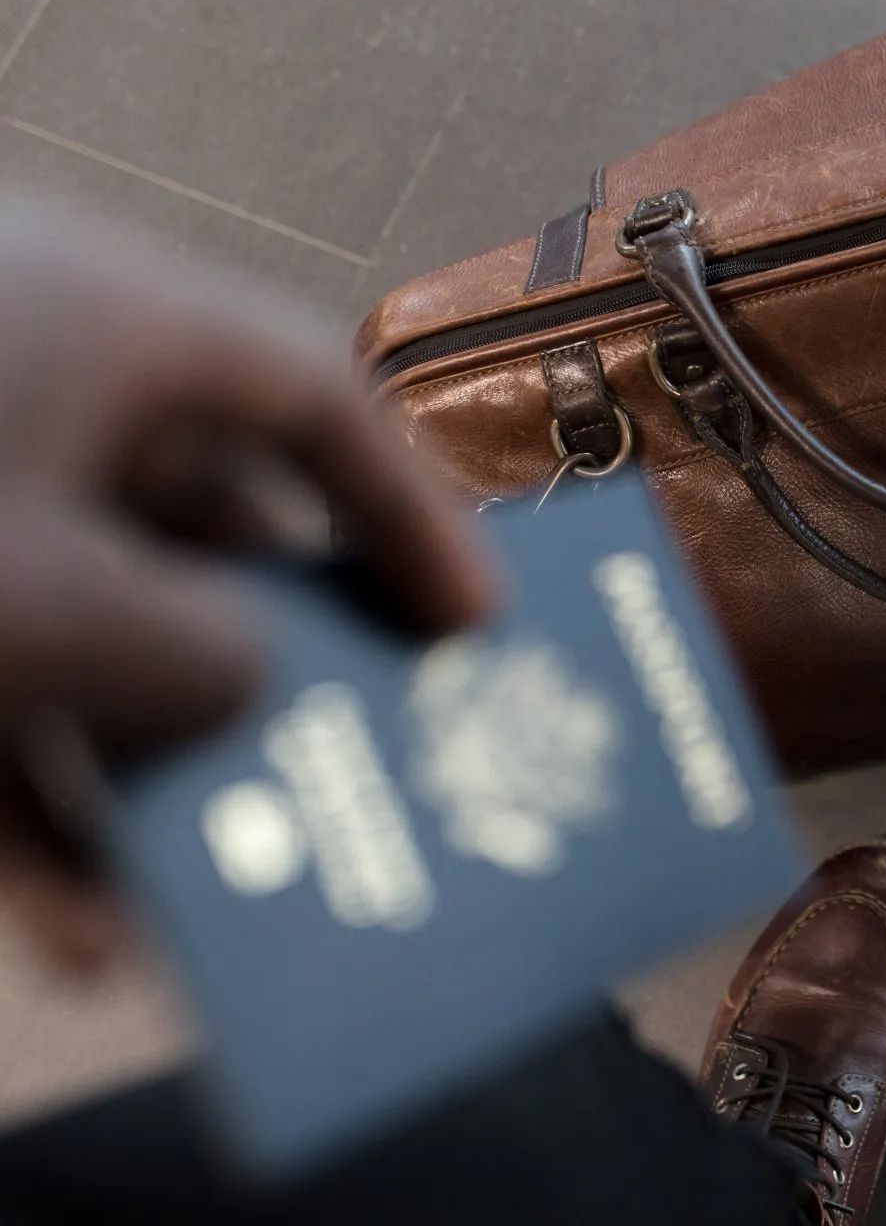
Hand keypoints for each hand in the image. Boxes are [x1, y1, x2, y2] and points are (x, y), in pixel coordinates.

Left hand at [0, 202, 496, 971]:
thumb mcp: (56, 605)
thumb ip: (204, 651)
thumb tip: (246, 683)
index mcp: (102, 322)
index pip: (315, 403)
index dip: (413, 519)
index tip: (476, 630)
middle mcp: (28, 388)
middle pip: (208, 533)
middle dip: (280, 674)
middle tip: (362, 760)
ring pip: (88, 637)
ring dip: (153, 775)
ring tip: (220, 893)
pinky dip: (23, 804)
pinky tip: (61, 926)